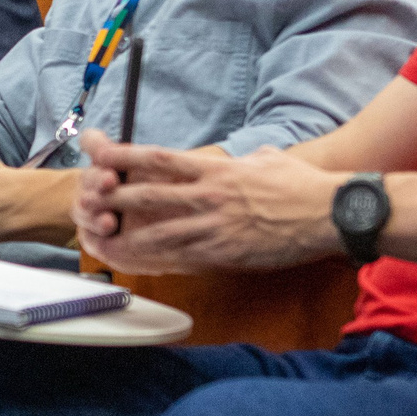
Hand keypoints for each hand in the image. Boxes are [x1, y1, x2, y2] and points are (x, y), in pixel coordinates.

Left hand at [72, 136, 339, 273]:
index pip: (158, 159)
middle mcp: (208, 194)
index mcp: (216, 170)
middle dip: (113, 196)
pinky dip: (156, 260)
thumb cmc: (305, 187)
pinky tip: (136, 264)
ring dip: (125, 235)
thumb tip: (250, 157)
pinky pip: (182, 257)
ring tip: (98, 239)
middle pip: (147, 194)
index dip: (124, 155)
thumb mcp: (271, 162)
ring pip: (157, 230)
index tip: (99, 152)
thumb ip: (252, 159)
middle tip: (86, 199)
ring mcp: (215, 224)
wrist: (330, 213)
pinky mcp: (226, 251)